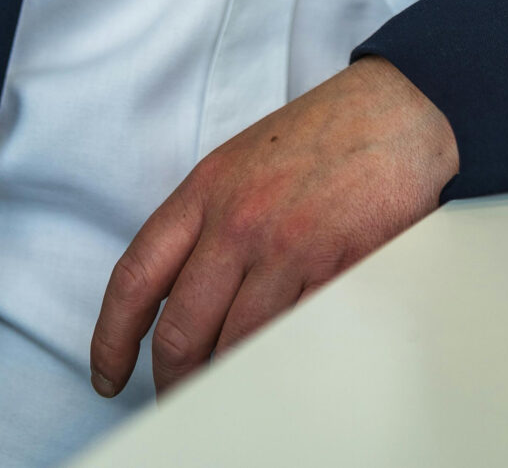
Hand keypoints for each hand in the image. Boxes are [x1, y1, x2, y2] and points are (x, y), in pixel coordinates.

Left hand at [90, 57, 458, 396]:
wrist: (399, 110)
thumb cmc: (322, 134)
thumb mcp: (240, 162)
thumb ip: (202, 222)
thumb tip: (172, 295)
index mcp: (205, 191)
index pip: (135, 279)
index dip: (111, 339)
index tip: (108, 374)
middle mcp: (238, 221)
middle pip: (181, 330)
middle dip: (172, 380)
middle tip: (176, 398)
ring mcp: (288, 249)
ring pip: (237, 346)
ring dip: (227, 380)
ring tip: (228, 393)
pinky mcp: (337, 270)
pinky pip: (296, 339)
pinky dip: (283, 363)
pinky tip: (280, 369)